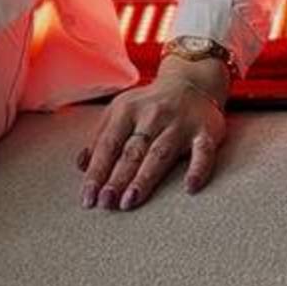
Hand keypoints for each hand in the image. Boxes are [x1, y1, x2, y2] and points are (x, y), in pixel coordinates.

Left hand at [75, 61, 228, 207]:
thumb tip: (81, 166)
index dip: (97, 171)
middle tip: (105, 203)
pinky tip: (190, 188)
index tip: (88, 197)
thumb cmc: (148, 105)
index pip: (108, 145)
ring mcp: (180, 124)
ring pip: (160, 153)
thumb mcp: (119, 112)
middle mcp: (152, 116)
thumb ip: (100, 137)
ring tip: (130, 201)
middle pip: (132, 152)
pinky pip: (203, 152)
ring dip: (144, 178)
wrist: (191, 82)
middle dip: (117, 178)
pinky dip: (198, 169)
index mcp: (127, 110)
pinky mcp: (205, 132)